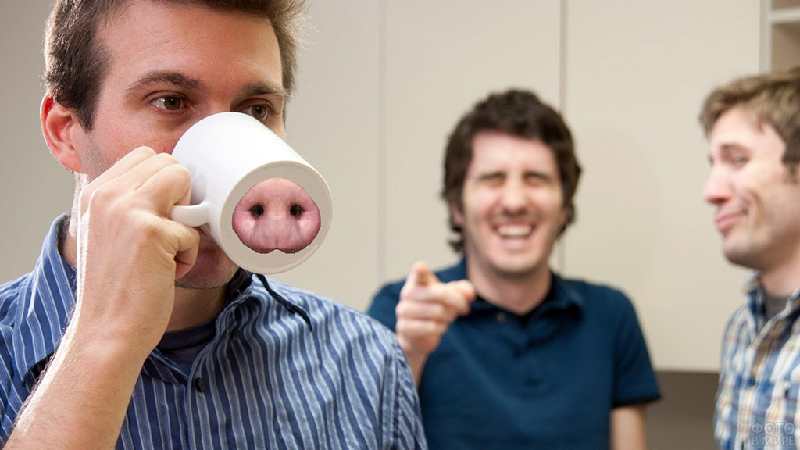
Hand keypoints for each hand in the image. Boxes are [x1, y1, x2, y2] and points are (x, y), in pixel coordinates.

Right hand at [72, 147, 198, 356]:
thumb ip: (129, 203)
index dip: (165, 183)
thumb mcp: (108, 233)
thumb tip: (175, 180)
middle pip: (169, 163)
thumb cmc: (117, 287)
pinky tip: (164, 273)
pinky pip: (192, 230)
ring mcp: (128, 210)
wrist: (107, 331)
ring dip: (184, 219)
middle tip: (165, 235)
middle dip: (180, 197)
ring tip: (166, 251)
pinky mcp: (152, 232)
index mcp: (95, 192)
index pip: (146, 155)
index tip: (160, 215)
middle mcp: (107, 195)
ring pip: (183, 180)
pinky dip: (187, 256)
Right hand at [395, 262, 474, 381]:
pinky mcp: (404, 327)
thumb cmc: (435, 309)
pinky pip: (431, 327)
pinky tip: (438, 327)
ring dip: (449, 316)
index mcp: (417, 281)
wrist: (417, 335)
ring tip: (447, 318)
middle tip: (465, 308)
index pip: (418, 273)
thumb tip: (470, 293)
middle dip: (457, 302)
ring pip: (438, 311)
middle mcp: (407, 293)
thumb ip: (463, 290)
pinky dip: (440, 328)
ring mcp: (403, 310)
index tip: (421, 266)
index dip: (420, 270)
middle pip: (440, 294)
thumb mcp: (450, 297)